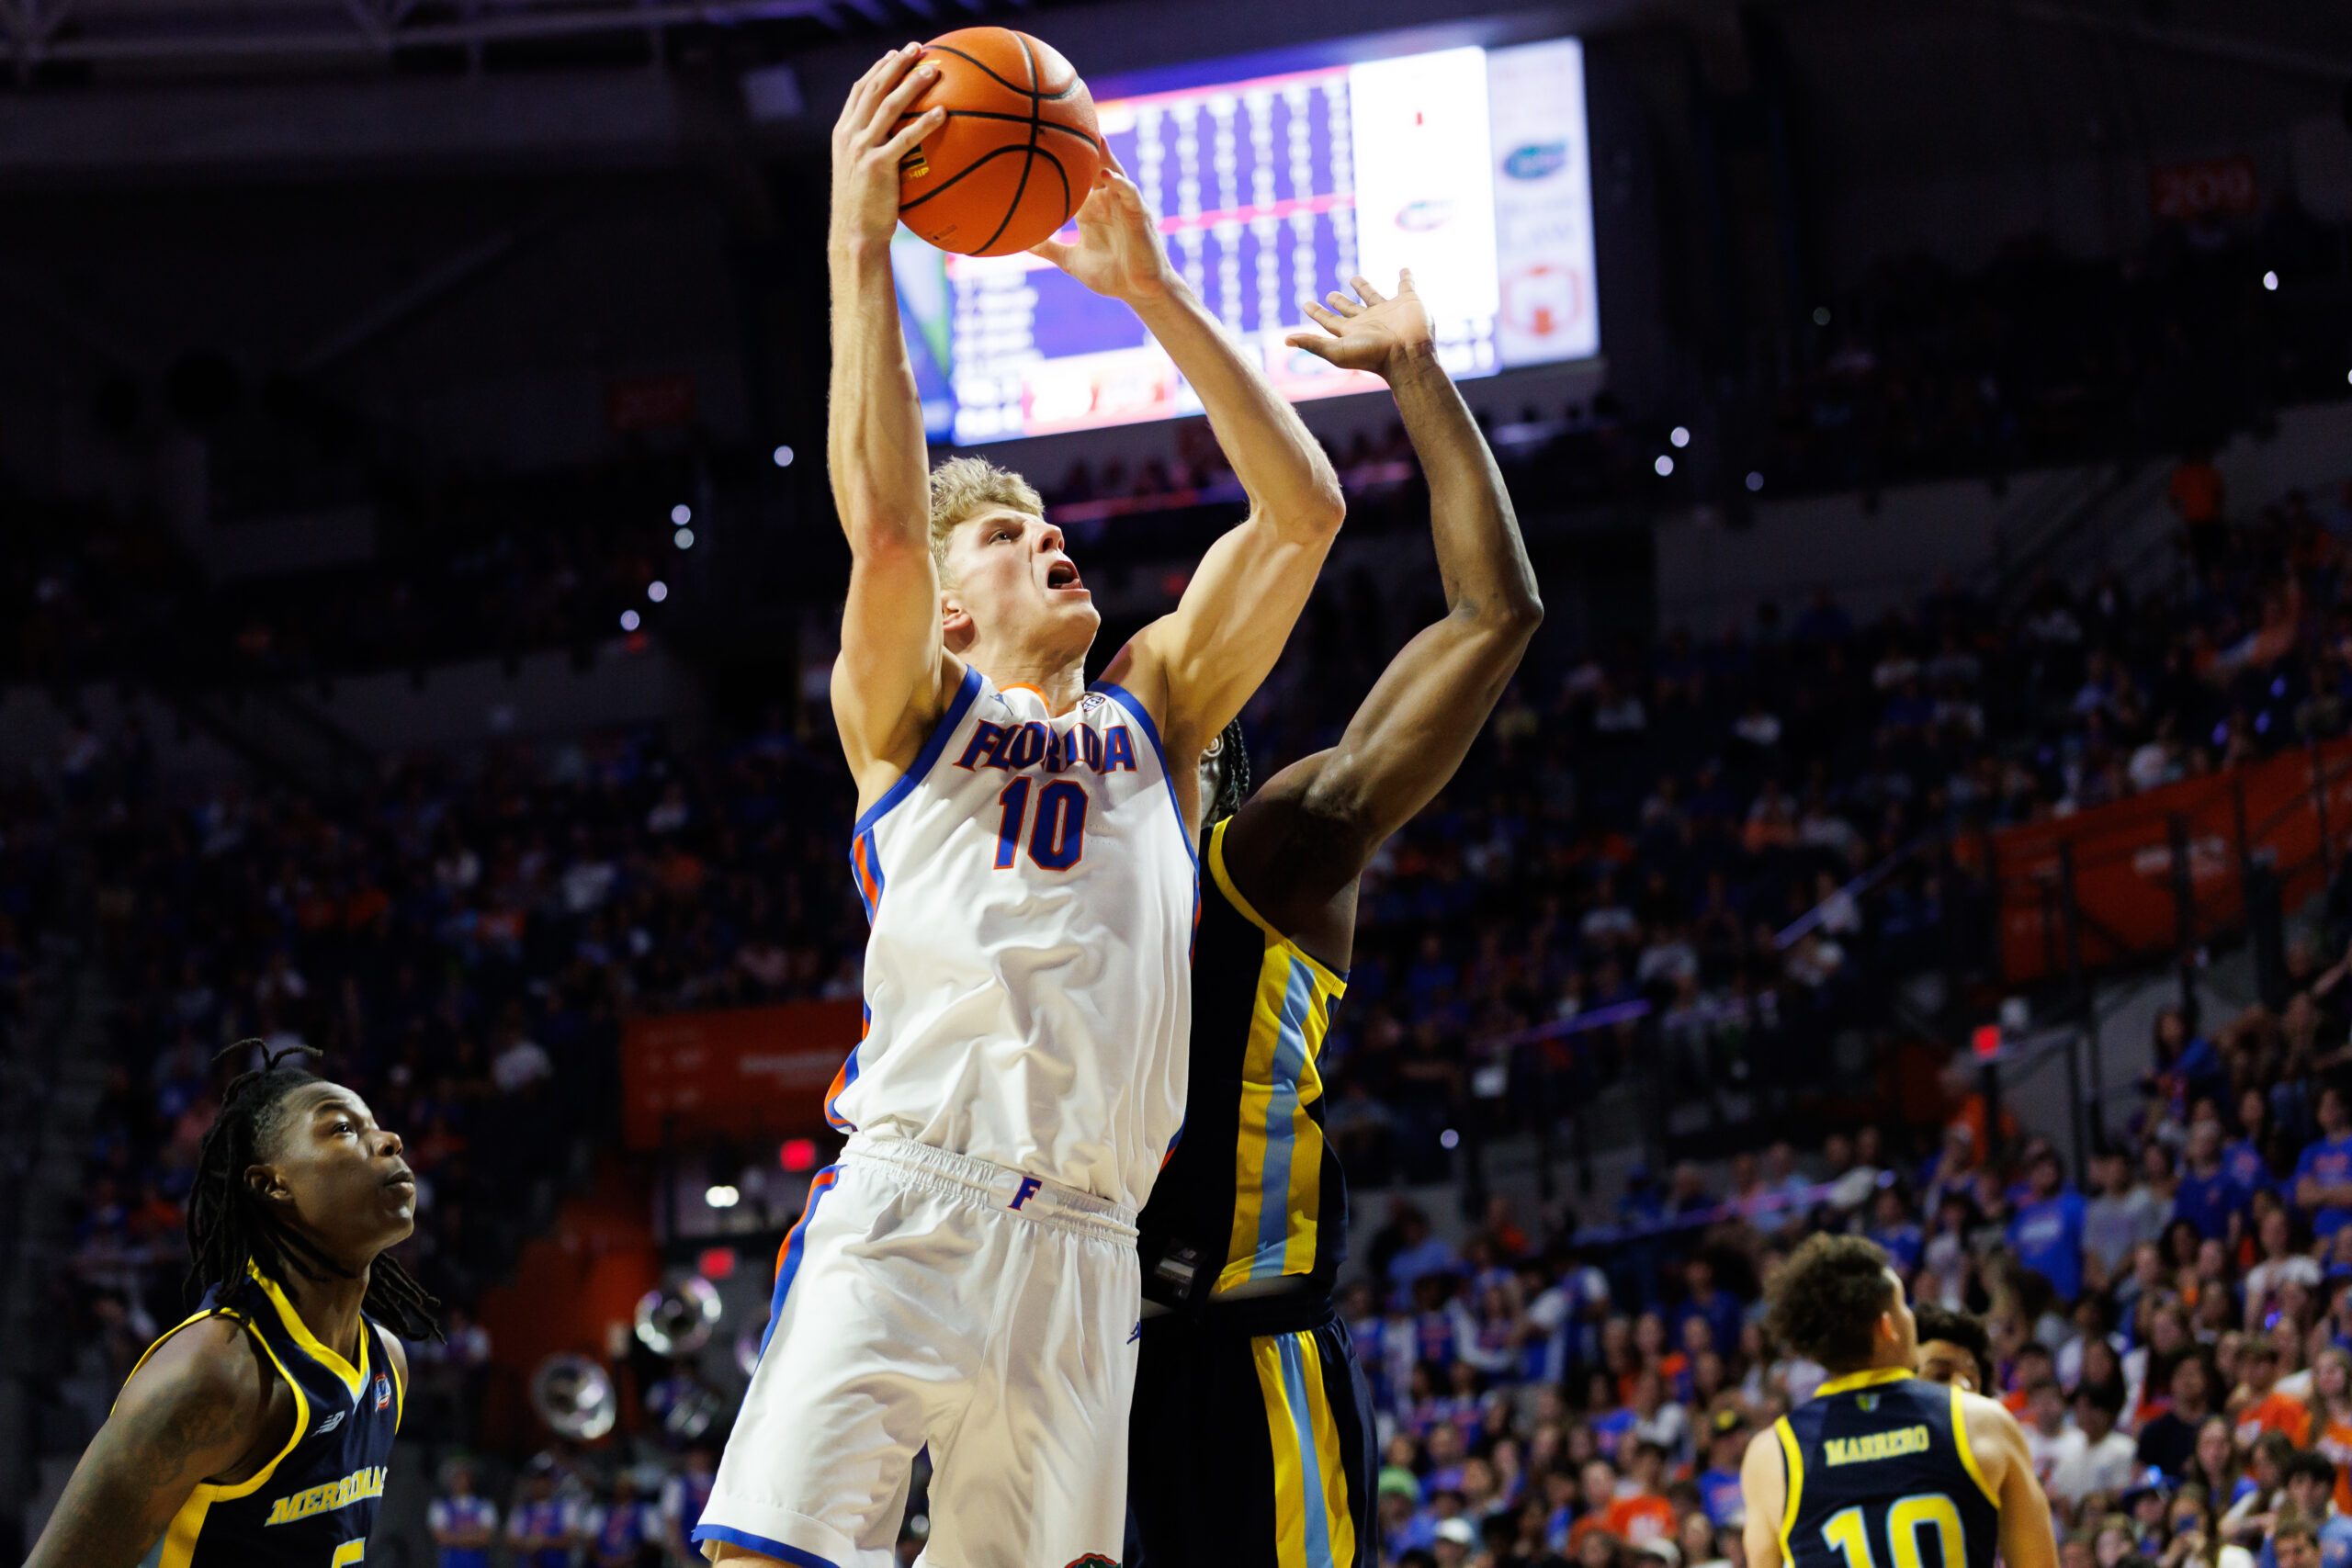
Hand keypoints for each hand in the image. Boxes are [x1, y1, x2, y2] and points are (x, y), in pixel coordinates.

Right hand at [830, 44, 944, 251]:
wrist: (855, 236)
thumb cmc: (865, 210)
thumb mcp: (863, 176)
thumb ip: (875, 153)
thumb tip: (903, 146)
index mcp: (843, 134)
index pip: (859, 91)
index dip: (877, 69)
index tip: (895, 54)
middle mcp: (849, 136)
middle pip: (873, 88)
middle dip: (895, 64)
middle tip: (917, 49)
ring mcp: (861, 149)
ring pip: (887, 106)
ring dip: (912, 85)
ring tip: (933, 71)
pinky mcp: (877, 166)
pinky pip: (904, 139)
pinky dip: (924, 124)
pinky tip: (943, 113)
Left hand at [1029, 149, 1176, 302]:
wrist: (1139, 292)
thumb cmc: (1110, 275)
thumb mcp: (1071, 261)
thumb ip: (1048, 249)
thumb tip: (1021, 243)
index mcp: (1090, 208)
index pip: (1075, 175)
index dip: (1063, 157)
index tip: (1043, 136)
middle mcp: (1106, 201)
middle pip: (1094, 166)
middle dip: (1084, 144)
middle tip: (1068, 118)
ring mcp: (1123, 205)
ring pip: (1114, 172)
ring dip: (1105, 154)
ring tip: (1093, 134)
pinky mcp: (1139, 215)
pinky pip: (1130, 193)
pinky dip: (1119, 183)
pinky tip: (1107, 175)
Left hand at [1284, 271, 1435, 378]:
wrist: (1408, 355)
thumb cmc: (1373, 356)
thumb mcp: (1337, 350)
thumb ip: (1313, 343)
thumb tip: (1286, 340)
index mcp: (1352, 332)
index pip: (1329, 320)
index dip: (1317, 312)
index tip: (1305, 304)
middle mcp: (1368, 321)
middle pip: (1349, 309)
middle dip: (1339, 302)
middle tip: (1330, 294)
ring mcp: (1388, 311)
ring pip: (1372, 296)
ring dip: (1364, 287)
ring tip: (1354, 278)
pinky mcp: (1408, 301)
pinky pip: (1406, 285)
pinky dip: (1406, 277)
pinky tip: (1403, 269)